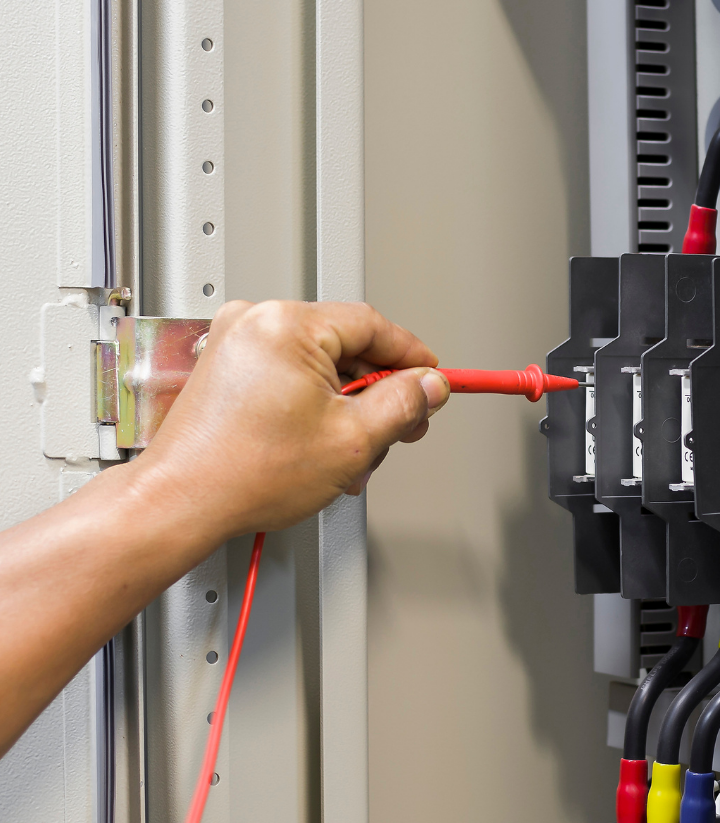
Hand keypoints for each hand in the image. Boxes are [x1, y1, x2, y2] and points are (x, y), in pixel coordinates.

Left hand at [133, 299, 449, 537]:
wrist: (183, 501)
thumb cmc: (243, 472)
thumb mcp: (353, 439)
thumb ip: (403, 403)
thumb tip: (428, 386)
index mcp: (287, 325)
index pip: (373, 325)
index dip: (412, 358)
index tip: (432, 379)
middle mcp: (256, 322)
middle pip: (347, 346)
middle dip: (379, 393)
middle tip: (400, 426)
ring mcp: (236, 342)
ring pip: (320, 365)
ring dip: (347, 407)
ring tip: (352, 452)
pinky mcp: (225, 366)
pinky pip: (290, 374)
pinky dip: (314, 405)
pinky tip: (323, 444)